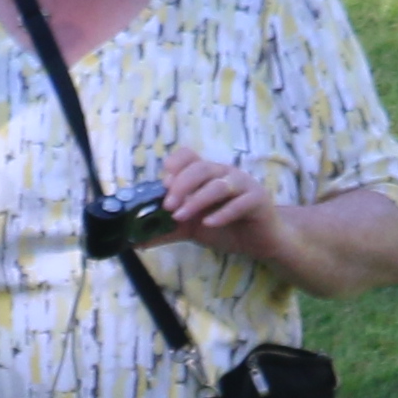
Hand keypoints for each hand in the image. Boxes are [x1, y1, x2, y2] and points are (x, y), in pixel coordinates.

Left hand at [154, 146, 287, 263]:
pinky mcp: (258, 200)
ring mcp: (243, 184)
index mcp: (207, 174)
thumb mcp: (191, 228)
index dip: (175, 163)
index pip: (189, 156)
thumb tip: (136, 241)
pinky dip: (222, 213)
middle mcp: (224, 174)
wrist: (261, 240)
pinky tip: (209, 224)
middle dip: (181, 186)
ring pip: (218, 184)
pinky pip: (240, 203)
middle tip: (167, 206)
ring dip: (197, 200)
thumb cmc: (226, 227)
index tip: (163, 182)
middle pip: (200, 168)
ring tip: (181, 216)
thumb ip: (166, 231)